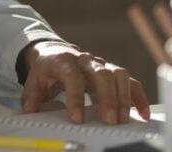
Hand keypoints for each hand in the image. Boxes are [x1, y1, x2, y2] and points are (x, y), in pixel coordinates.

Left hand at [20, 41, 150, 124]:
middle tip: (109, 120)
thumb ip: (31, 95)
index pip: (72, 77)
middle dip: (107, 97)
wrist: (55, 52)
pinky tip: (141, 113)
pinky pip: (129, 81)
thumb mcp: (34, 79)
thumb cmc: (47, 68)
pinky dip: (138, 96)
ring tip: (122, 119)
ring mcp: (101, 64)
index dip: (75, 97)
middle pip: (101, 73)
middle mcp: (85, 60)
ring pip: (118, 74)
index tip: (77, 118)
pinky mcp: (112, 71)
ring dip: (123, 97)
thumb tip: (29, 110)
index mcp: (64, 61)